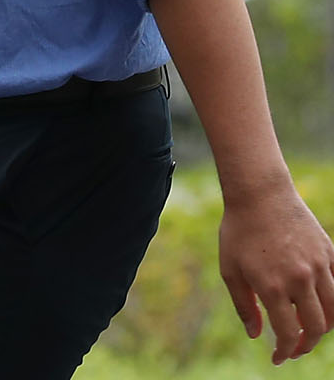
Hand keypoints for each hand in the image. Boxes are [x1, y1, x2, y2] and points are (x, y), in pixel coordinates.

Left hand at [219, 186, 333, 363]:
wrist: (260, 195)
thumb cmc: (239, 232)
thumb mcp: (231, 270)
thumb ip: (245, 306)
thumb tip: (258, 336)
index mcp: (272, 285)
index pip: (288, 333)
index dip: (285, 351)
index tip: (278, 358)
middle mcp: (300, 278)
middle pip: (317, 328)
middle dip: (306, 345)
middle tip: (294, 348)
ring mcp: (319, 265)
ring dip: (323, 326)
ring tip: (305, 328)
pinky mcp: (329, 254)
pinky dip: (331, 302)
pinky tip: (316, 304)